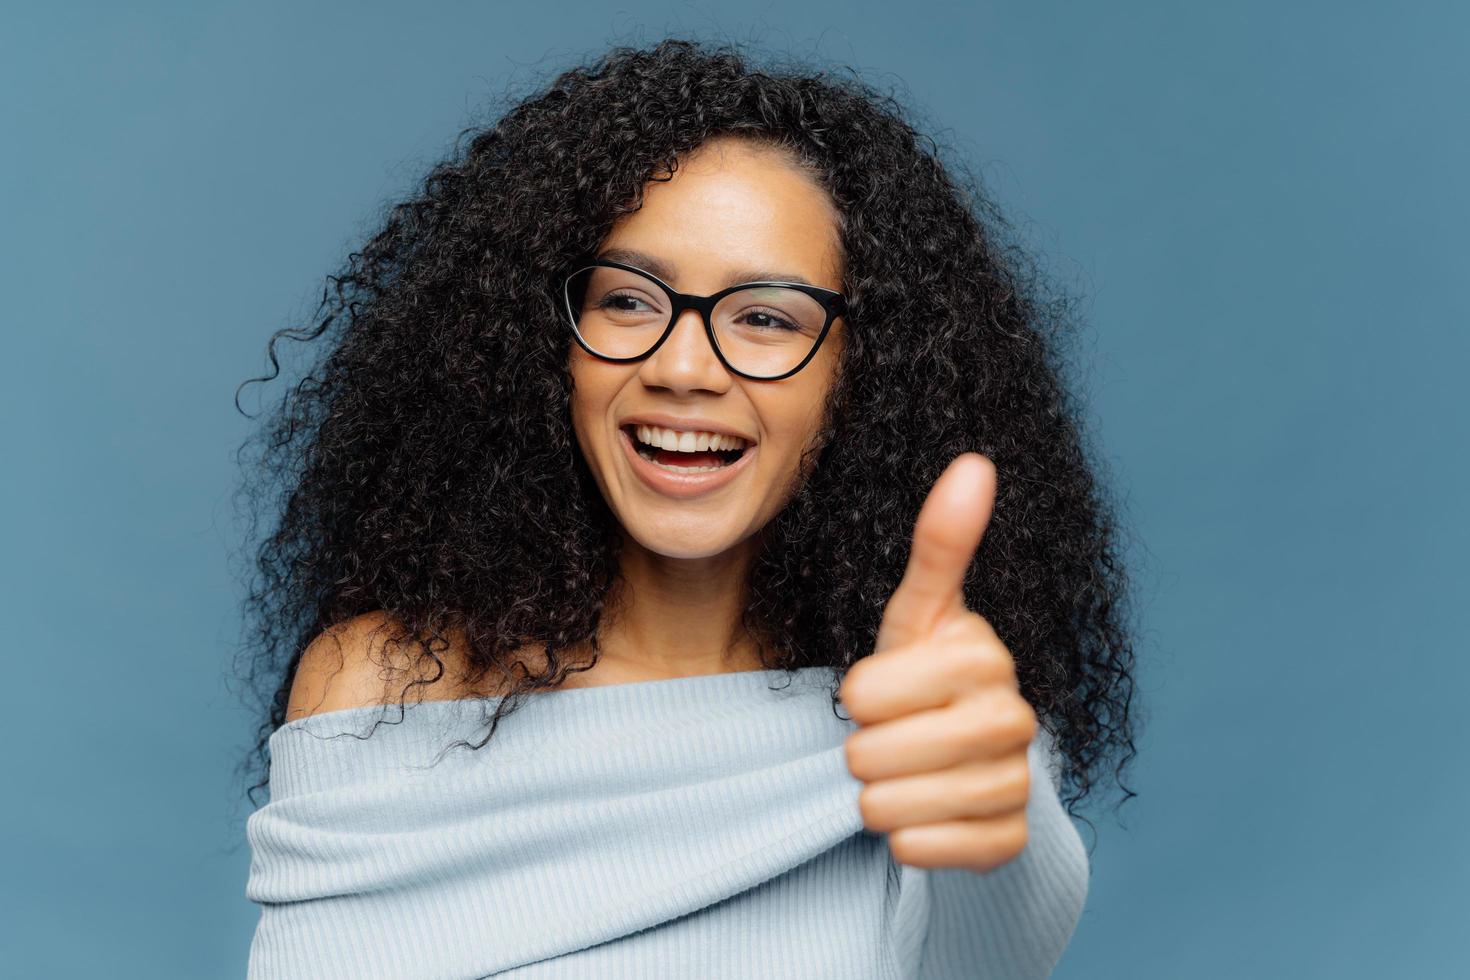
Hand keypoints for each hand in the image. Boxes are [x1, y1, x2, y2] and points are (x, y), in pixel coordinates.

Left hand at [839, 453, 1037, 872]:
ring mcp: (1016, 784)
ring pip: (886, 808)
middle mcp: (1013, 719)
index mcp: (984, 655)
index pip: (863, 693)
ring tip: (905, 774)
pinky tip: (926, 815)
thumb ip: (941, 543)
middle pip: (871, 754)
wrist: (965, 760)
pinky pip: (916, 851)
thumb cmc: (927, 677)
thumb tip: (975, 461)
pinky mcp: (1008, 842)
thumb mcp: (920, 612)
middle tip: (893, 737)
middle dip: (864, 749)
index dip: (859, 694)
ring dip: (878, 796)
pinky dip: (905, 840)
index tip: (888, 689)